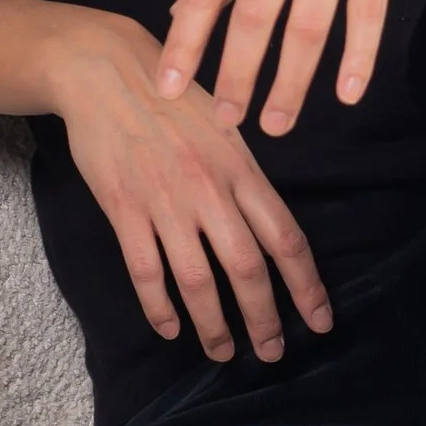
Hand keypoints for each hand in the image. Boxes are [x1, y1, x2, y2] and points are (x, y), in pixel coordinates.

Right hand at [0, 0, 328, 362]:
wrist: (105, 71)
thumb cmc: (172, 99)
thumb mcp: (225, 128)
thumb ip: (247, 178)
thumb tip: (271, 228)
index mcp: (242, 169)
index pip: (286, 239)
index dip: (307, 286)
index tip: (320, 321)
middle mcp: (210, 190)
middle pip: (248, 269)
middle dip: (264, 320)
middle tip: (272, 353)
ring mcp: (166, 202)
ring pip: (198, 280)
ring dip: (214, 325)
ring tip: (223, 352)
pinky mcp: (124, 209)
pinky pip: (146, 271)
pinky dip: (160, 307)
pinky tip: (170, 328)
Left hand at [158, 0, 425, 134]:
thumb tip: (181, 11)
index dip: (185, 42)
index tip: (168, 87)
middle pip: (254, 15)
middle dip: (237, 75)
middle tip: (226, 122)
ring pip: (309, 23)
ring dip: (292, 81)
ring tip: (278, 123)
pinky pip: (366, 9)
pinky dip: (358, 56)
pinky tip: (347, 94)